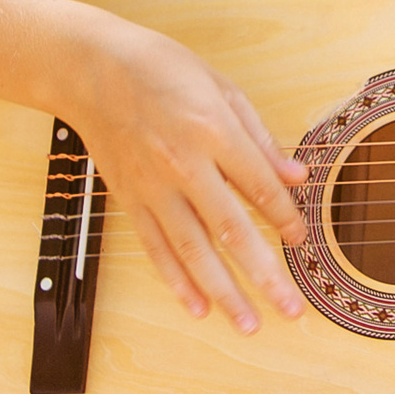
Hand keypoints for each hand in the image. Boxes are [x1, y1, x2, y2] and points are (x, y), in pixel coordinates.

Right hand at [70, 20, 309, 331]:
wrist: (91, 69)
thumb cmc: (161, 70)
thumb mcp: (222, 88)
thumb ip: (260, 138)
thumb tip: (297, 176)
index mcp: (213, 131)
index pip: (260, 187)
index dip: (286, 219)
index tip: (303, 242)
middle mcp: (183, 165)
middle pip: (231, 230)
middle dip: (265, 274)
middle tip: (291, 309)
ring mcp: (152, 188)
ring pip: (193, 251)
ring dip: (223, 292)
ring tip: (248, 324)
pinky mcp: (129, 200)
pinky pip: (156, 249)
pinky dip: (176, 281)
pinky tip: (198, 307)